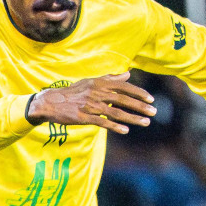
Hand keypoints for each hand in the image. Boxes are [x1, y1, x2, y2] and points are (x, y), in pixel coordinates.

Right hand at [26, 72, 155, 133]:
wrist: (50, 102)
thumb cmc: (73, 92)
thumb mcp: (91, 82)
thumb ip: (110, 78)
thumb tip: (128, 74)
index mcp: (99, 83)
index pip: (123, 86)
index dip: (138, 92)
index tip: (150, 99)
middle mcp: (96, 93)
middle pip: (122, 99)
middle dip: (140, 106)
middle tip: (154, 112)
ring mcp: (90, 105)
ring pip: (115, 112)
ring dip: (132, 118)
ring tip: (145, 122)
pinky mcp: (83, 117)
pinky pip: (102, 122)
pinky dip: (114, 126)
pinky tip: (125, 130)